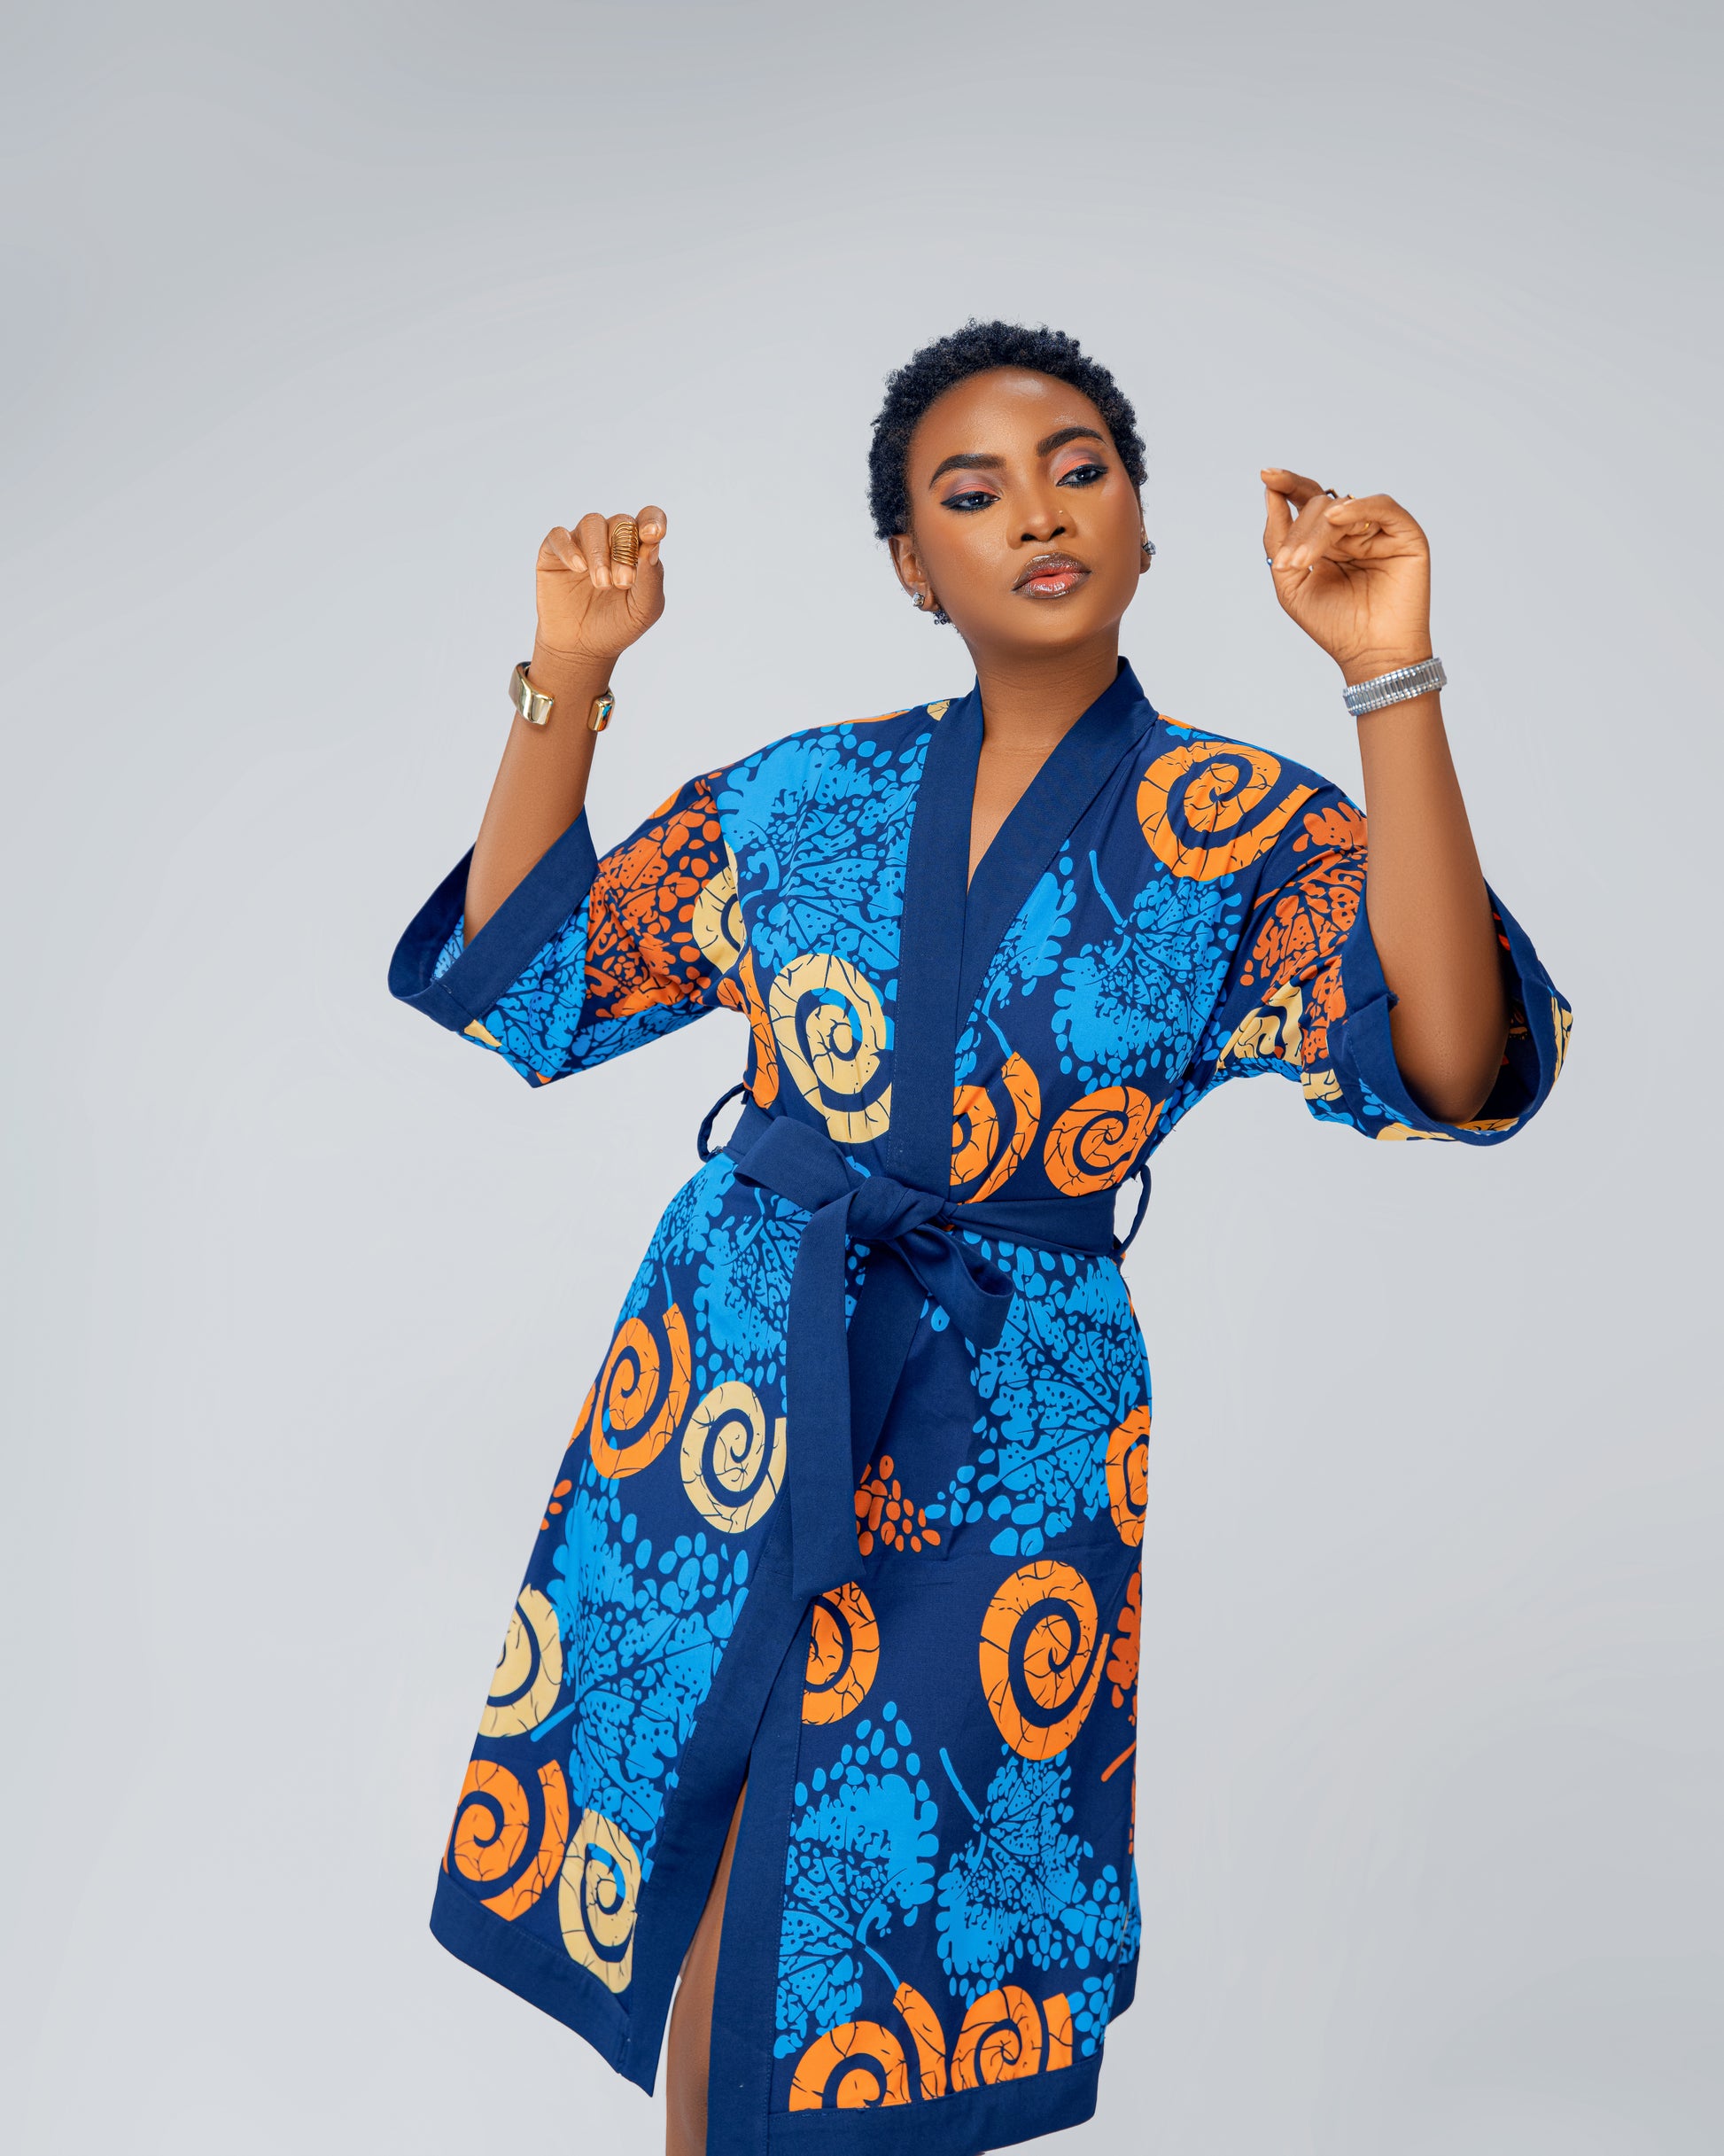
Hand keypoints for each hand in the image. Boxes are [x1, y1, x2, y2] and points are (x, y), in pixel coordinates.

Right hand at [534, 506, 666, 664]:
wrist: (582, 649)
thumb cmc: (618, 626)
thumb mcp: (644, 609)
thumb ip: (652, 579)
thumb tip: (652, 546)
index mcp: (637, 549)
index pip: (648, 519)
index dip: (653, 520)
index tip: (655, 534)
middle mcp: (610, 540)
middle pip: (620, 521)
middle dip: (624, 549)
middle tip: (623, 582)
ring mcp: (581, 543)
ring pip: (592, 523)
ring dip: (599, 551)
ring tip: (602, 584)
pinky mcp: (553, 553)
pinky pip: (559, 536)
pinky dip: (569, 548)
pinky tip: (579, 567)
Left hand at [1261, 470, 1430, 685]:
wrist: (1370, 654)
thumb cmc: (1334, 625)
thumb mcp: (1291, 582)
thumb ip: (1278, 539)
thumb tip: (1269, 493)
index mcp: (1326, 539)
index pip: (1306, 500)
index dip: (1287, 484)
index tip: (1266, 474)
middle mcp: (1353, 530)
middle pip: (1319, 504)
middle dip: (1299, 532)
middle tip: (1290, 564)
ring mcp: (1379, 530)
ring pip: (1343, 507)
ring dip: (1318, 532)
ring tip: (1304, 563)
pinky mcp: (1405, 534)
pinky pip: (1381, 506)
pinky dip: (1358, 508)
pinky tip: (1337, 518)